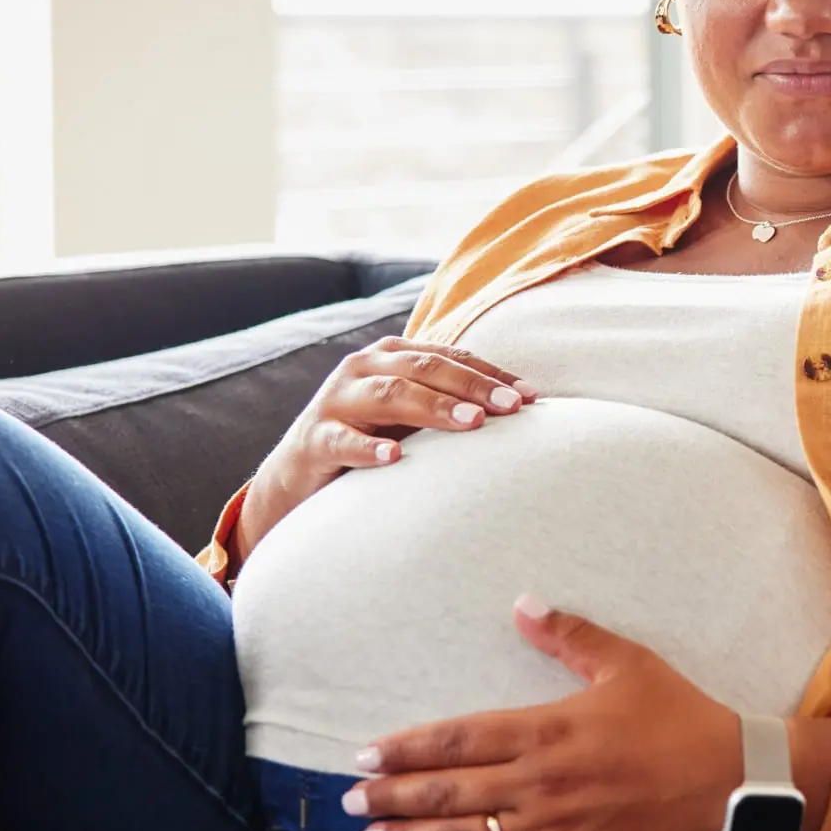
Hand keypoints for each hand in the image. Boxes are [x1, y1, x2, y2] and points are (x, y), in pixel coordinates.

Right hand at [232, 337, 531, 566]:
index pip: (450, 358)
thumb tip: (522, 409)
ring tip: (471, 423)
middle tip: (511, 408)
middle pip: (425, 368)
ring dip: (434, 407)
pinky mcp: (314, 439)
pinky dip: (370, 448)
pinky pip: (343, 441)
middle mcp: (363, 368)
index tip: (531, 398)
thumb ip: (452, 403)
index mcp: (392, 355)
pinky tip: (395, 458)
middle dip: (472, 386)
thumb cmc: (370, 437)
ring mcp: (336, 400)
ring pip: (390, 394)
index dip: (491, 374)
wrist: (299, 475)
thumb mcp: (411, 415)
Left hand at [342, 599, 830, 830]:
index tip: (367, 754)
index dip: (407, 749)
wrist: (731, 787)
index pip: (457, 740)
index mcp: (548, 731)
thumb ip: (570, 635)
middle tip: (351, 799)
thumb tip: (523, 603)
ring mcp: (553, 830)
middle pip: (448, 794)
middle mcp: (540, 784)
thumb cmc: (681, 718)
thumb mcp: (629, 663)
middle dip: (393, 797)